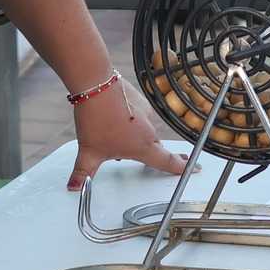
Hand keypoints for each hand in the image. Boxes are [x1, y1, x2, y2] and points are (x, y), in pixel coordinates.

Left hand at [68, 73, 189, 190]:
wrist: (95, 83)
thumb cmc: (96, 117)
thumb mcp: (89, 151)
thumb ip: (84, 172)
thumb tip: (76, 186)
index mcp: (143, 147)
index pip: (167, 162)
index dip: (180, 168)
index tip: (192, 168)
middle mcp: (149, 130)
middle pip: (150, 147)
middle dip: (137, 151)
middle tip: (117, 149)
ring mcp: (146, 113)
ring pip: (142, 131)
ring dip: (130, 134)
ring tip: (107, 130)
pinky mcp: (139, 99)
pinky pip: (136, 115)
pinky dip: (127, 117)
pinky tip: (110, 115)